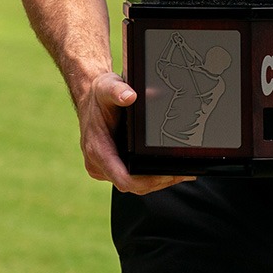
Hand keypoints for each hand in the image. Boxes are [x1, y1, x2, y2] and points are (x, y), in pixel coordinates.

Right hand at [77, 71, 193, 194]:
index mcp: (98, 150)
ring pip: (133, 184)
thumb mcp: (107, 87)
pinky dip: (149, 175)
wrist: (89, 98)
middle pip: (133, 185)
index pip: (124, 179)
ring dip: (156, 181)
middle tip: (183, 172)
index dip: (147, 181)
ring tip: (182, 172)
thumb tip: (130, 96)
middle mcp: (98, 163)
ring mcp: (103, 167)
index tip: (168, 174)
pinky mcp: (110, 166)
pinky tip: (167, 168)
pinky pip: (131, 177)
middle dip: (158, 182)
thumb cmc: (98, 95)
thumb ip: (117, 91)